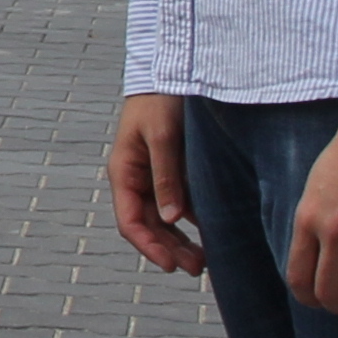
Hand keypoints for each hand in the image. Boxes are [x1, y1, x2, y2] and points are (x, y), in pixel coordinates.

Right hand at [108, 93, 201, 272]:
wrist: (171, 68)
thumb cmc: (160, 99)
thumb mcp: (162, 136)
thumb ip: (166, 177)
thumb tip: (171, 219)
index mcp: (124, 173)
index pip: (130, 222)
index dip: (149, 247)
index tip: (171, 266)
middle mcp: (137, 180)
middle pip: (149, 226)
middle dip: (170, 250)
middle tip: (198, 269)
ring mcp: (154, 176)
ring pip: (165, 219)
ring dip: (181, 241)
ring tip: (206, 260)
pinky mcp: (174, 169)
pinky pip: (180, 202)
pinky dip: (193, 220)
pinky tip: (213, 231)